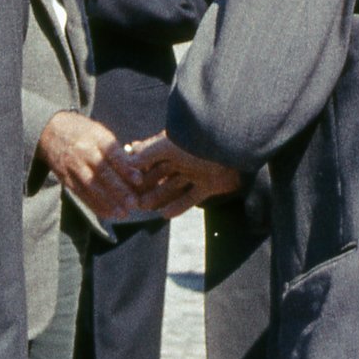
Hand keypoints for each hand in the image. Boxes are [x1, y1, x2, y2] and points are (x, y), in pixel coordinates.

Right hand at [37, 112, 137, 220]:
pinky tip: (108, 214)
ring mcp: (73, 166)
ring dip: (108, 201)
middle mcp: (83, 152)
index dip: (125, 168)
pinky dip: (95, 205)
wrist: (50, 131)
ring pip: (91, 186)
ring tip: (123, 213)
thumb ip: (116, 150)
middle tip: (134, 203)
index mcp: (96, 137)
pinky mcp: (66, 178)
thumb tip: (137, 170)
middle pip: (102, 172)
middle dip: (119, 189)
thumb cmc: (83, 132)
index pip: (112, 154)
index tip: (139, 180)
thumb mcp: (100, 132)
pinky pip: (81, 194)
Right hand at [120, 133, 241, 218]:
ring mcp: (196, 172)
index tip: (126, 183)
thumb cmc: (197, 143)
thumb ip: (147, 153)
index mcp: (172, 145)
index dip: (138, 170)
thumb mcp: (168, 145)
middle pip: (160, 175)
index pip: (150, 158)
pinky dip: (178, 206)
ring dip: (158, 197)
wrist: (232, 149)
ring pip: (173, 187)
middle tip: (133, 200)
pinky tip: (165, 214)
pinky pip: (190, 197)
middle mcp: (183, 158)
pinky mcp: (209, 185)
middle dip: (146, 187)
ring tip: (145, 208)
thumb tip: (128, 160)